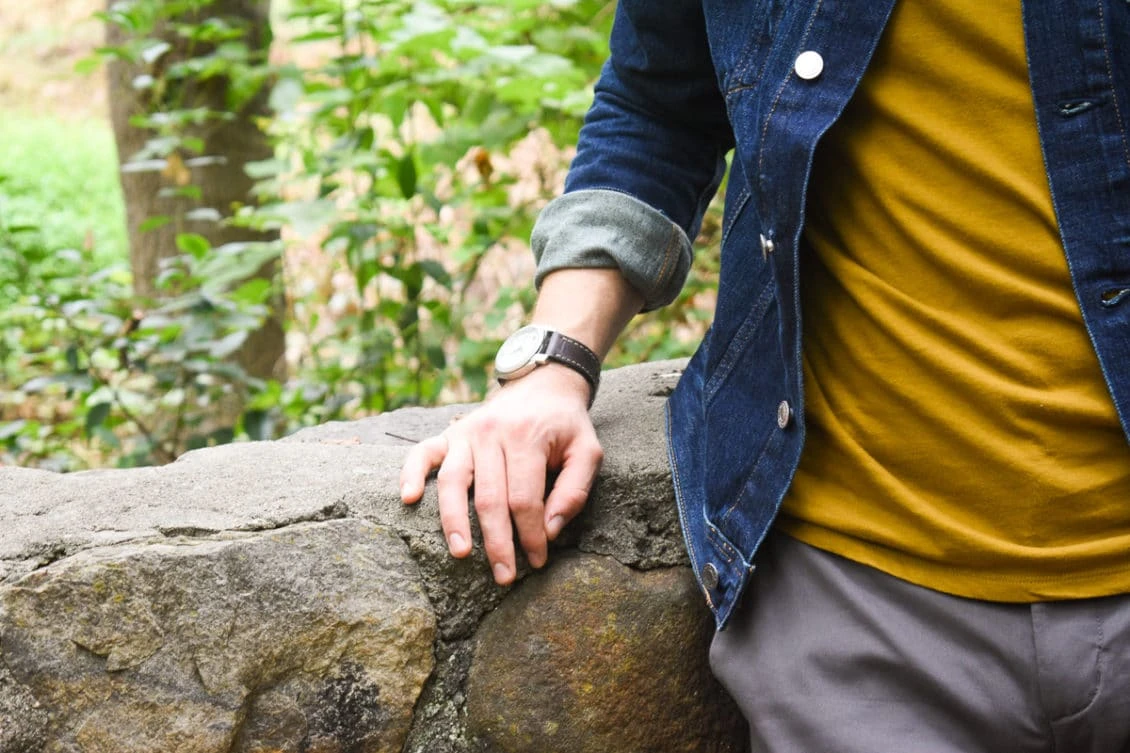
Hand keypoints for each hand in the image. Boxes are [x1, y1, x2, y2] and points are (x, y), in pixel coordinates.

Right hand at [399, 364, 603, 584]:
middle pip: (490, 497)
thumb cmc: (566, 425)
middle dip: (497, 542)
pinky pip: (423, 453)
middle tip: (503, 576)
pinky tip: (409, 498)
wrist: (543, 385)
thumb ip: (575, 490)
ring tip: (461, 552)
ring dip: (454, 521)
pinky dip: (411, 473)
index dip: (531, 535)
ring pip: (453, 482)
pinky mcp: (449, 434)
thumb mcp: (588, 451)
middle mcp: (492, 434)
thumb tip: (549, 529)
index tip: (537, 560)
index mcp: (528, 438)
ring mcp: (466, 433)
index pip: (525, 498)